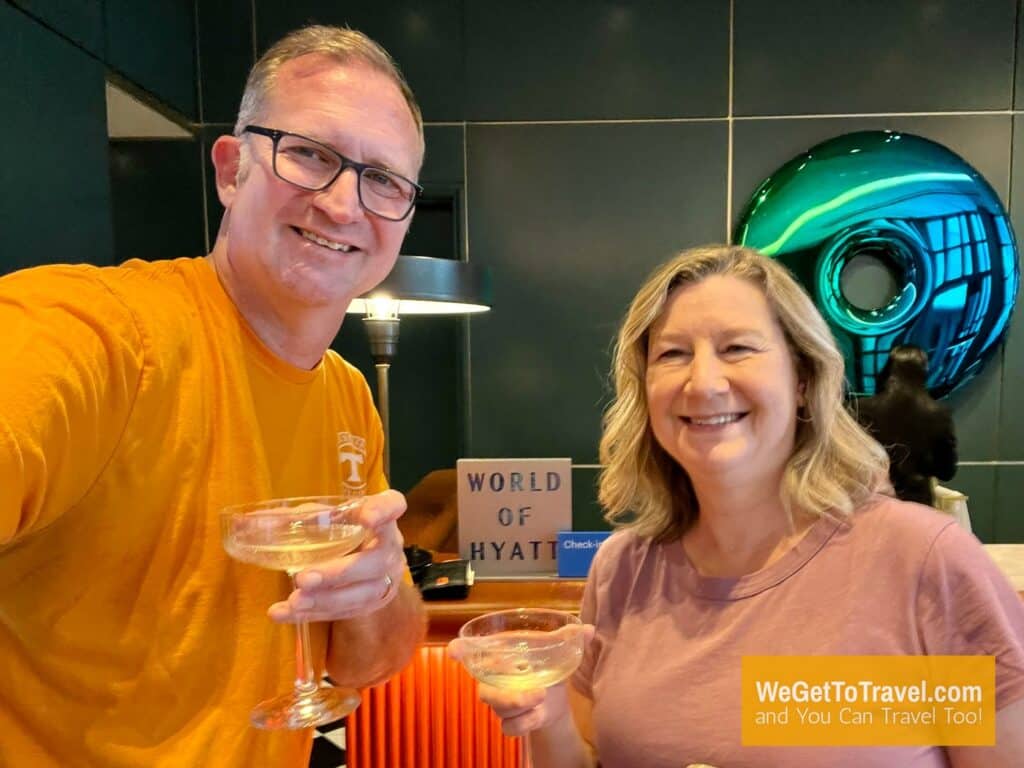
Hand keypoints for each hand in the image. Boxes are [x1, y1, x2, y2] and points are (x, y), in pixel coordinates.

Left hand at [268, 490, 407, 622]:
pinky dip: (311, 615)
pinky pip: (343, 613)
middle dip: (338, 572)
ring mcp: (384, 580)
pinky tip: (283, 613)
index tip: (366, 517)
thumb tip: (252, 522)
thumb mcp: (326, 519)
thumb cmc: (344, 534)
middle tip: (304, 577)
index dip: (383, 511)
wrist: (366, 568)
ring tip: (294, 601)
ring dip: (325, 599)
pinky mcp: (369, 605)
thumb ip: (299, 518)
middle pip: (374, 562)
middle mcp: (390, 549)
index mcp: (382, 518)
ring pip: (361, 595)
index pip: (393, 506)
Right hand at [447, 624, 594, 735]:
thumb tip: (589, 629)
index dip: (460, 650)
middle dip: (507, 694)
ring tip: (542, 701)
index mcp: (502, 654)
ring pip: (497, 708)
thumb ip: (570, 639)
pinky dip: (524, 724)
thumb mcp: (558, 652)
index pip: (471, 650)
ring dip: (520, 707)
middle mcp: (494, 676)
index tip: (454, 650)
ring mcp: (499, 700)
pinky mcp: (509, 720)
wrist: (556, 699)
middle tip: (537, 692)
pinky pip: (508, 727)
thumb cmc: (548, 667)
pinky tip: (538, 717)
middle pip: (484, 689)